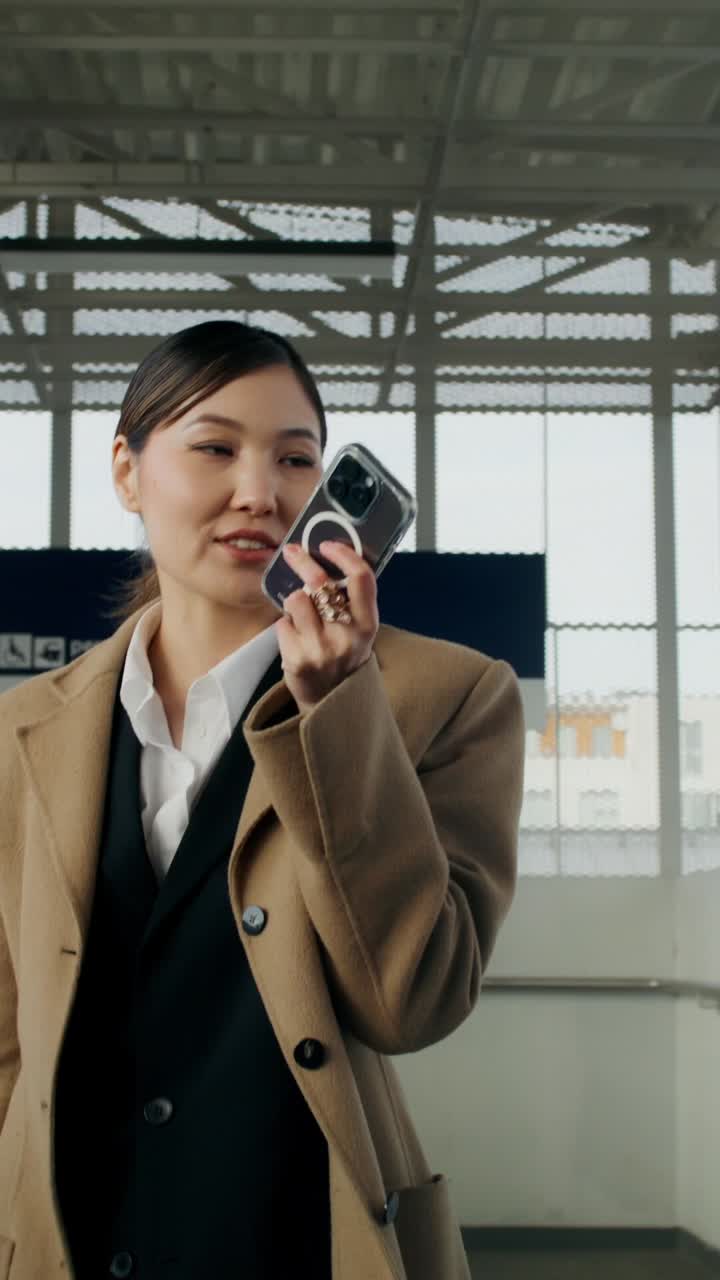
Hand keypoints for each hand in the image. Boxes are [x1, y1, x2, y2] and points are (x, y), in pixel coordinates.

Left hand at [276, 539, 378, 715]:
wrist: (331, 704)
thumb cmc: (343, 658)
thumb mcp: (359, 631)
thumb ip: (350, 602)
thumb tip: (324, 558)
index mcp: (367, 624)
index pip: (361, 578)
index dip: (344, 555)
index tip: (327, 544)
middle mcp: (347, 636)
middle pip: (321, 583)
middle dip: (302, 561)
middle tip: (291, 552)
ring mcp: (322, 649)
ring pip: (296, 599)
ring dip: (294, 602)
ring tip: (300, 616)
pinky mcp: (298, 660)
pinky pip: (282, 624)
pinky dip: (284, 627)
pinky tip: (294, 640)